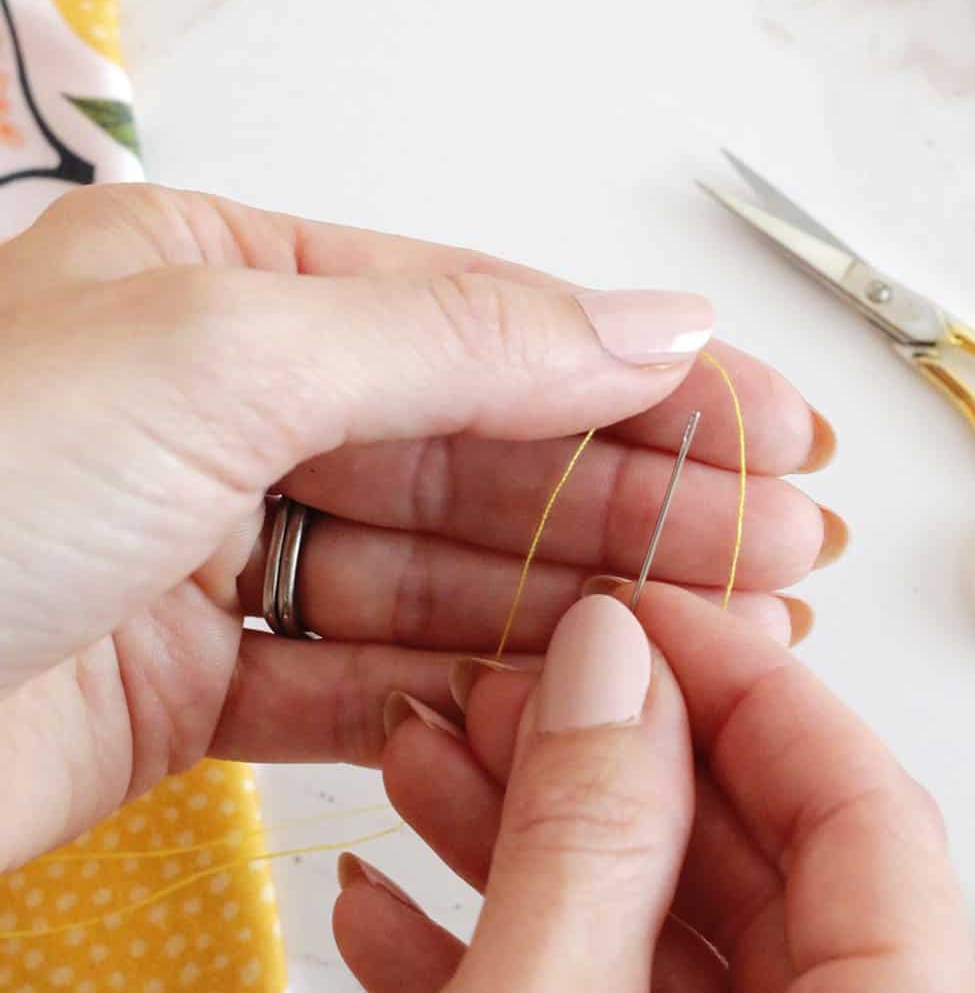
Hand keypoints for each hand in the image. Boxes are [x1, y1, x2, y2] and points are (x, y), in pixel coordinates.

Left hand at [0, 184, 836, 863]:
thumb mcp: (227, 356)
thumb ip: (457, 342)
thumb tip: (648, 323)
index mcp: (222, 285)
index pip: (483, 324)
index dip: (642, 379)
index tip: (772, 430)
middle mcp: (217, 410)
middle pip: (476, 456)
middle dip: (635, 503)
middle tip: (781, 551)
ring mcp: (201, 557)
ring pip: (431, 580)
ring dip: (572, 608)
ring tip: (719, 636)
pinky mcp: (176, 694)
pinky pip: (353, 688)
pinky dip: (460, 698)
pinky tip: (569, 707)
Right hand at [187, 590, 974, 992]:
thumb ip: (588, 829)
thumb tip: (616, 665)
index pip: (870, 832)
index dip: (745, 690)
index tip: (641, 612)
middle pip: (793, 917)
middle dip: (634, 792)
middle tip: (516, 698)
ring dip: (576, 892)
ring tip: (438, 786)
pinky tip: (426, 928)